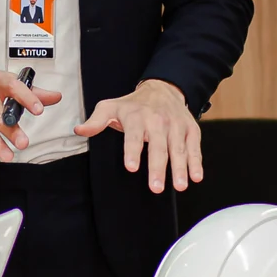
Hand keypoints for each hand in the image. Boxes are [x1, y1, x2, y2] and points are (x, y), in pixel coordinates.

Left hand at [74, 79, 201, 192]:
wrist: (163, 89)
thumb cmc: (133, 104)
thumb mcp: (111, 107)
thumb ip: (96, 121)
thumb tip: (79, 130)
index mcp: (136, 116)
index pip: (134, 135)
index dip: (132, 151)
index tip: (131, 167)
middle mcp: (157, 121)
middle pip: (158, 146)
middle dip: (158, 167)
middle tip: (156, 188)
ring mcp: (176, 125)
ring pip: (178, 149)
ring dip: (179, 168)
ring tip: (179, 186)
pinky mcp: (191, 130)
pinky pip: (194, 147)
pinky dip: (196, 162)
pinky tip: (196, 177)